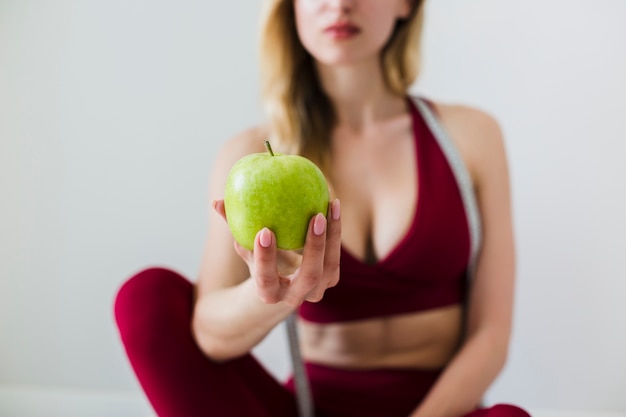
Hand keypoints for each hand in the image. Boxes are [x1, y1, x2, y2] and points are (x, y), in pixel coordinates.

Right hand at [213, 199, 340, 306]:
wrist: (282, 286)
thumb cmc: (259, 262)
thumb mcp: (245, 248)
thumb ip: (233, 227)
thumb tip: (216, 202)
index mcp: (268, 293)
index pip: (266, 279)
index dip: (265, 258)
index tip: (264, 231)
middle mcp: (295, 296)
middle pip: (309, 275)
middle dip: (314, 247)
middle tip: (316, 217)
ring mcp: (316, 290)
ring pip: (329, 265)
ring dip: (332, 234)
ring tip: (330, 205)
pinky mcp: (330, 278)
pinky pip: (335, 255)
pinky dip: (335, 230)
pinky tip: (332, 205)